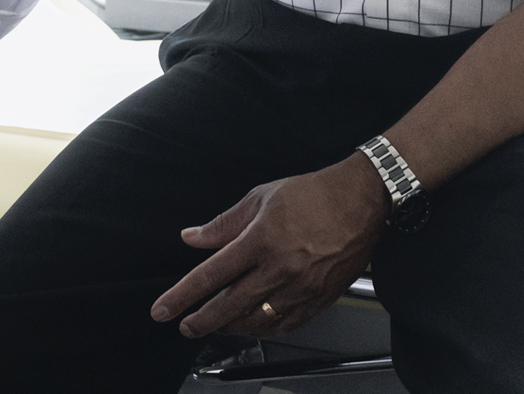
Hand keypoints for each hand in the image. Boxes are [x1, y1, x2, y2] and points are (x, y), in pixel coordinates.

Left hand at [150, 154, 387, 338]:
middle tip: (184, 326)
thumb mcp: (261, 197)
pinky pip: (284, 326)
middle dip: (201, 321)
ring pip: (256, 322)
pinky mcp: (318, 301)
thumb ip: (224, 222)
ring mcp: (300, 289)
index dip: (183, 295)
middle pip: (230, 306)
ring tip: (215, 323)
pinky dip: (262, 329)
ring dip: (230, 327)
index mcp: (261, 240)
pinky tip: (251, 324)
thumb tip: (193, 237)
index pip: (212, 274)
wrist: (359, 202)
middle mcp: (280, 269)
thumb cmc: (313, 194)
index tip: (164, 308)